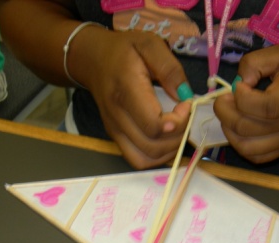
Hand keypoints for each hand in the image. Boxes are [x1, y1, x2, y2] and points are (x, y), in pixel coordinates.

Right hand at [75, 28, 191, 168]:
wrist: (92, 59)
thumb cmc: (124, 50)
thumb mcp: (150, 44)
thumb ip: (169, 68)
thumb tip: (185, 96)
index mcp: (126, 91)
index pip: (154, 125)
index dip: (178, 122)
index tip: (186, 104)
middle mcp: (117, 116)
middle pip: (153, 146)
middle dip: (178, 136)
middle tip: (184, 116)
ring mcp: (115, 130)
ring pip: (146, 159)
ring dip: (169, 150)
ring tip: (177, 129)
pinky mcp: (116, 138)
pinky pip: (138, 160)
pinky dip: (157, 157)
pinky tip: (167, 140)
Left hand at [214, 45, 278, 163]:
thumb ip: (257, 61)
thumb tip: (239, 82)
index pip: (263, 106)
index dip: (241, 96)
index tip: (240, 85)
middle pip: (247, 128)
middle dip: (225, 112)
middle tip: (225, 99)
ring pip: (246, 147)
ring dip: (229, 130)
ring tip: (230, 113)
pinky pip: (255, 157)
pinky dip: (239, 145)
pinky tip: (239, 128)